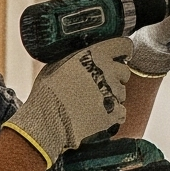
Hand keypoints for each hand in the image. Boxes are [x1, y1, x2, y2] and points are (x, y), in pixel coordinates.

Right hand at [4, 38, 131, 167]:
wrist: (45, 125)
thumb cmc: (45, 96)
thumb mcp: (54, 67)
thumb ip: (74, 58)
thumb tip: (82, 56)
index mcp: (94, 55)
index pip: (124, 45)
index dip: (122, 52)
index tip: (119, 57)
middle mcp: (107, 71)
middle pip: (124, 71)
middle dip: (114, 78)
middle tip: (97, 86)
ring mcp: (113, 92)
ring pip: (122, 93)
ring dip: (111, 97)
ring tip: (91, 104)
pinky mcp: (115, 113)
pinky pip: (121, 111)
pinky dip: (111, 115)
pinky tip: (95, 116)